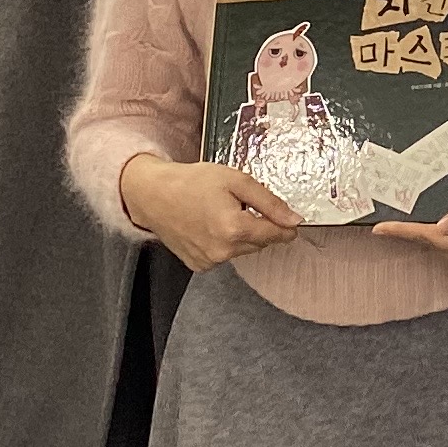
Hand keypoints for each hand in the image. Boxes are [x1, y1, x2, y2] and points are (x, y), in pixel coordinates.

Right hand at [119, 155, 300, 272]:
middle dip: (259, 225)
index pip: (277, 235)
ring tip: (221, 212)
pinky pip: (224, 255)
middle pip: (260, 242)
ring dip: (241, 234)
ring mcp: (209, 261)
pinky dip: (224, 243)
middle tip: (241, 205)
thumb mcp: (236, 180)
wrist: (153, 195)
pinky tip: (209, 225)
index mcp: (235, 229)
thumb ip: (269, 202)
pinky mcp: (198, 265)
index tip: (289, 219)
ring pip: (243, 250)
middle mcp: (223, 251)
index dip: (286, 225)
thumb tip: (294, 220)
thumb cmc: (192, 183)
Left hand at [379, 177, 447, 266]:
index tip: (379, 229)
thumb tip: (439, 226)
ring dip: (423, 230)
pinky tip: (430, 222)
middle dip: (409, 230)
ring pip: (437, 243)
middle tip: (384, 218)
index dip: (403, 232)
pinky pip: (446, 244)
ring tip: (404, 217)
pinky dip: (436, 234)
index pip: (430, 238)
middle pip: (430, 242)